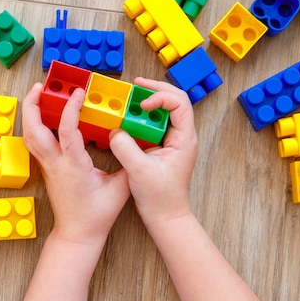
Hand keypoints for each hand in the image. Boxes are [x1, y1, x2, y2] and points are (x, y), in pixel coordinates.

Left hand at [22, 83, 130, 245]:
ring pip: (29, 137)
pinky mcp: (46, 170)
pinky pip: (34, 144)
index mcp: (73, 165)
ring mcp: (47, 167)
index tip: (78, 91)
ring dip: (30, 114)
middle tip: (40, 87)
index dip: (71, 107)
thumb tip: (134, 141)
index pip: (66, 129)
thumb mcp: (120, 188)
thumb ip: (127, 162)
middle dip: (33, 105)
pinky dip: (34, 126)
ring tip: (37, 95)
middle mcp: (55, 164)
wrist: (77, 234)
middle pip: (33, 130)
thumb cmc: (97, 214)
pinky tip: (41, 117)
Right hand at [109, 77, 197, 225]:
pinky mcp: (161, 145)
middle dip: (155, 89)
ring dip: (148, 100)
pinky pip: (153, 122)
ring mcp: (172, 140)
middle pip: (174, 100)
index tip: (142, 105)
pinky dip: (141, 115)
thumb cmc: (160, 198)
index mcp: (185, 139)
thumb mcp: (139, 171)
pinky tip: (128, 114)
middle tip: (136, 84)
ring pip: (164, 109)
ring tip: (131, 95)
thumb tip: (115, 129)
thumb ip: (126, 148)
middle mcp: (181, 136)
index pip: (179, 104)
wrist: (165, 217)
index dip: (160, 98)